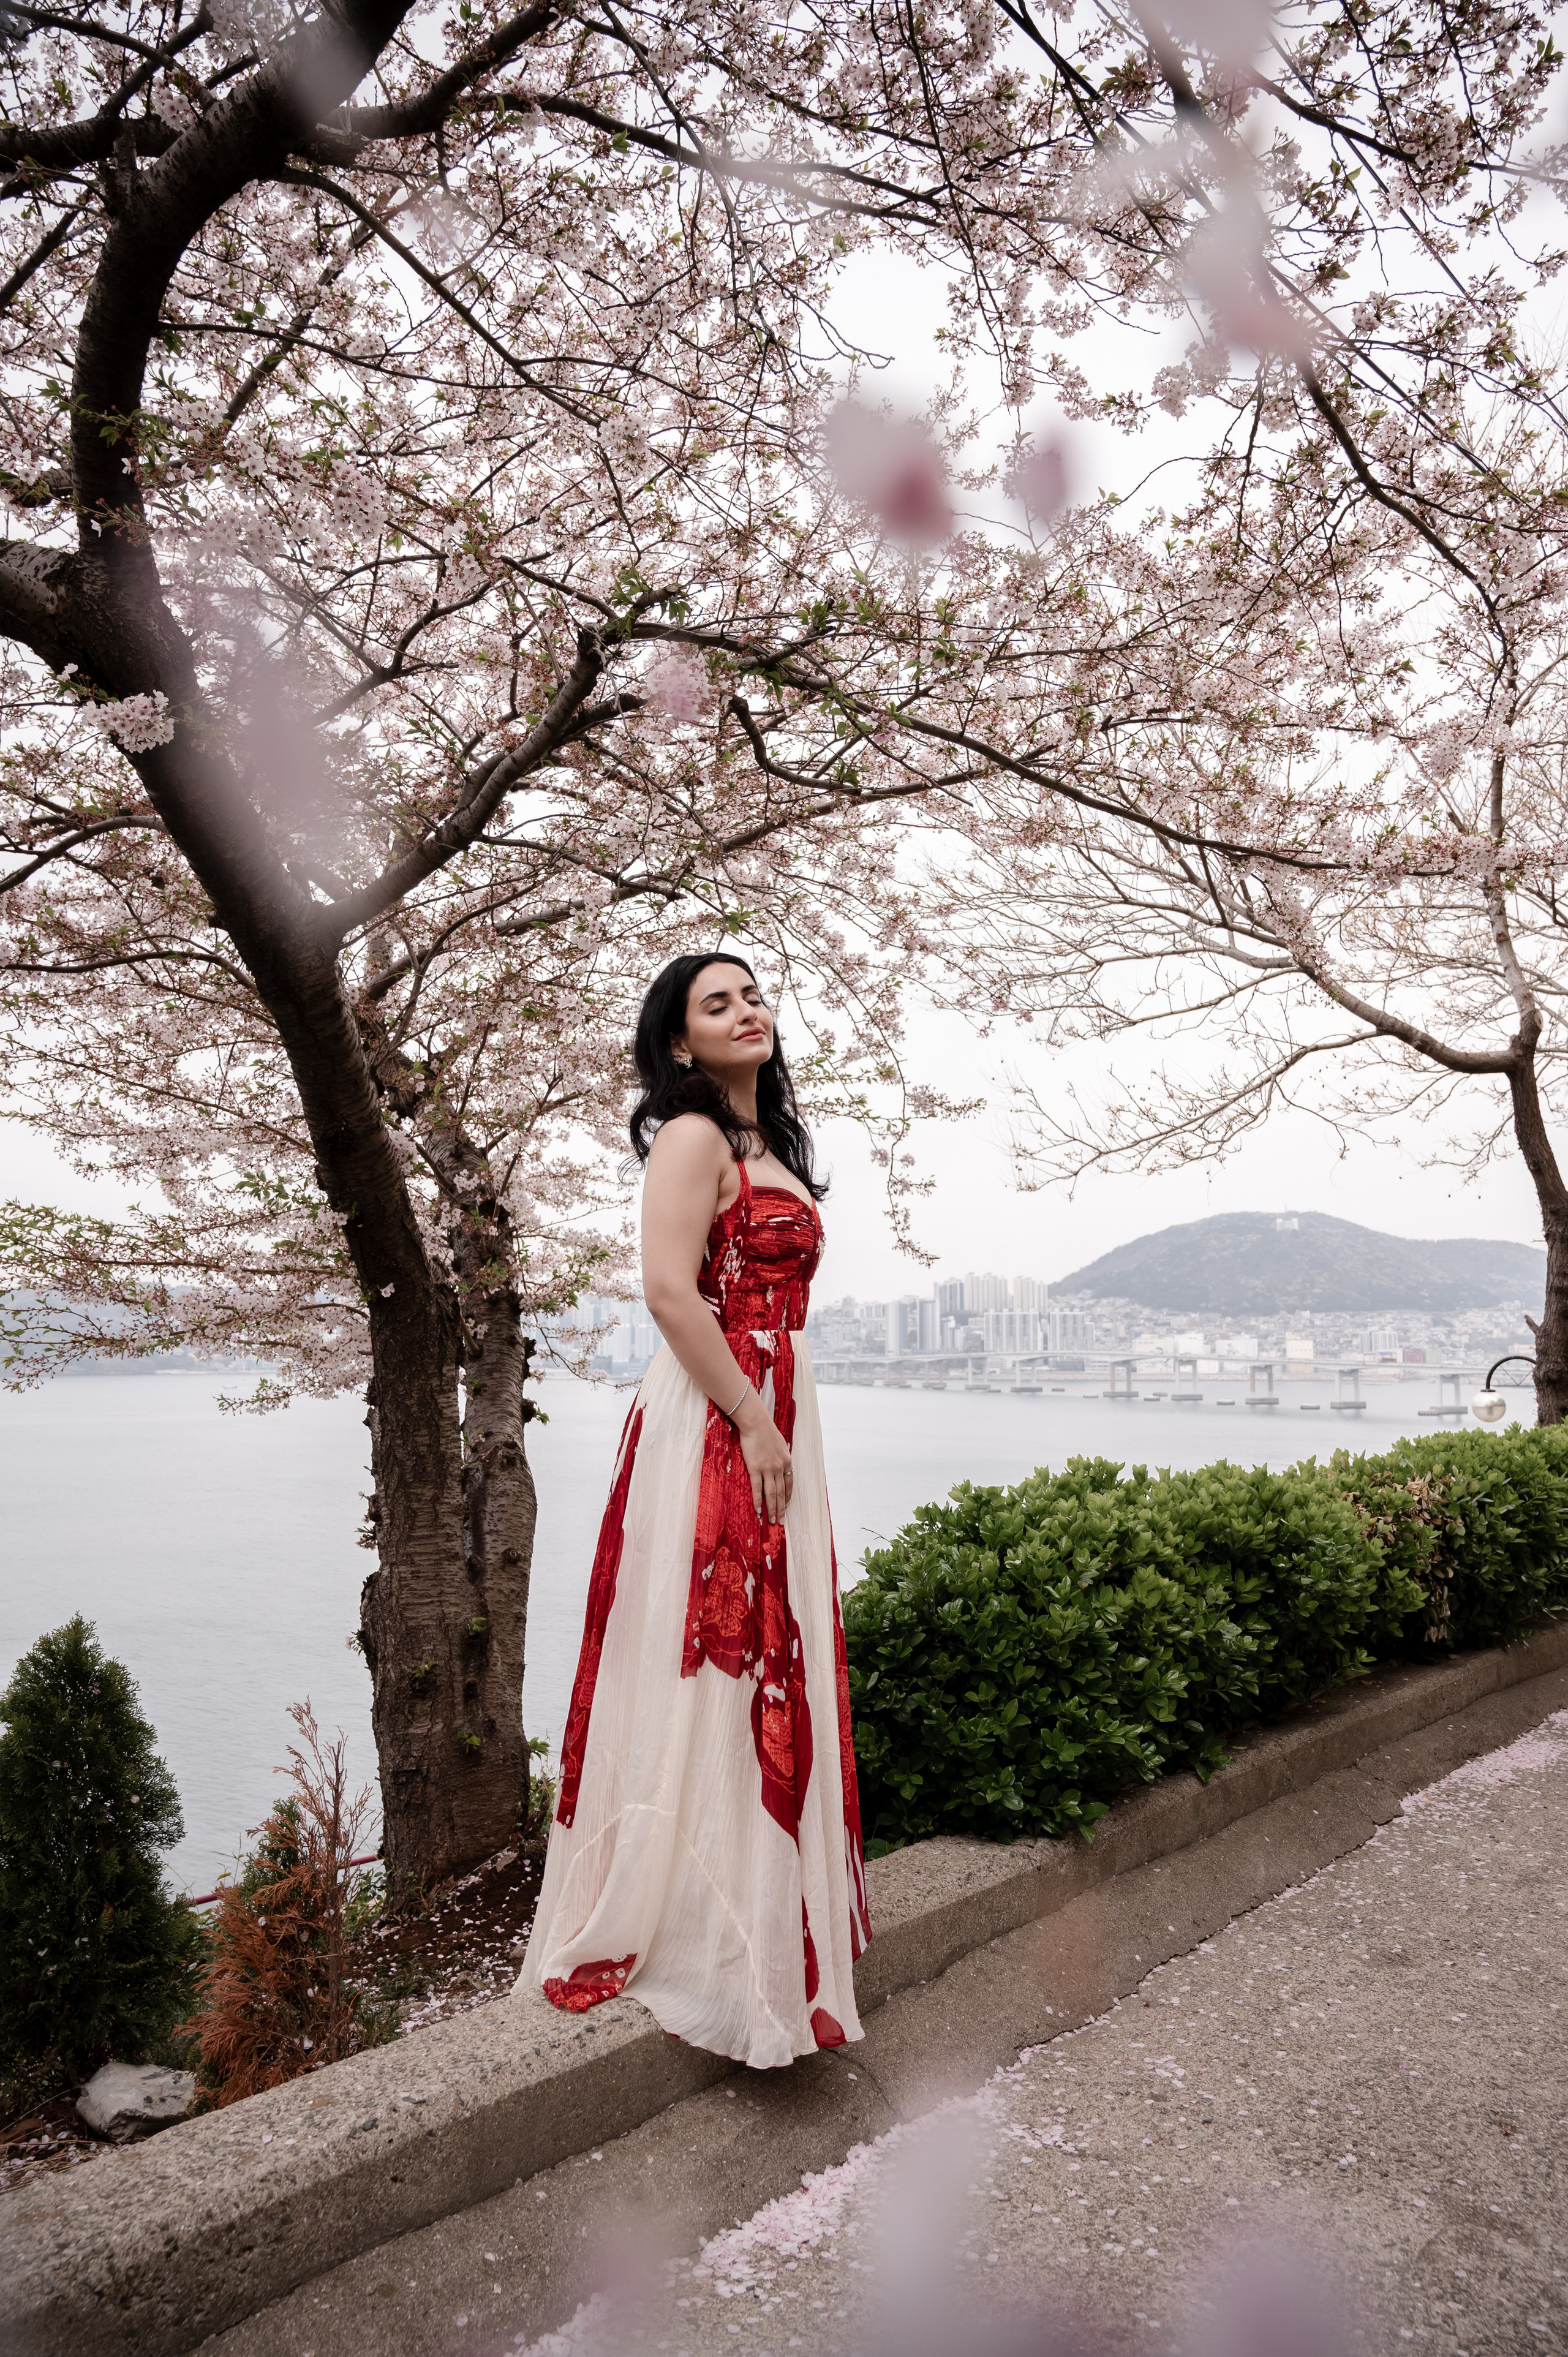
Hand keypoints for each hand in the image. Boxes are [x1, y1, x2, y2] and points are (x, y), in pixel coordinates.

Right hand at [735, 1393, 792, 1525]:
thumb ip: (782, 1454)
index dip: (787, 1496)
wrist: (755, 1423)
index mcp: (787, 1461)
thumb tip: (781, 1460)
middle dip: (781, 1508)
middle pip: (781, 1492)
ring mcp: (768, 1469)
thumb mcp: (780, 1443)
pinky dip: (758, 1501)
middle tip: (781, 1520)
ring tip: (772, 1520)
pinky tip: (758, 1510)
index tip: (786, 1506)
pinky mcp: (755, 1469)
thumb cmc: (766, 1431)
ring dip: (772, 1509)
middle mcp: (780, 1467)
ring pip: (771, 1494)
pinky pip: (758, 1489)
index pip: (789, 1484)